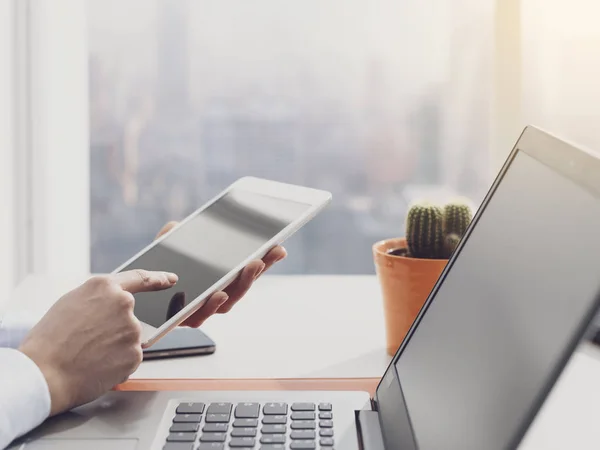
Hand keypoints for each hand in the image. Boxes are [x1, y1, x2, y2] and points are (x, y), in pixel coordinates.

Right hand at [19, 270, 178, 415]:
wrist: (44, 375)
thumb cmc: (50, 341)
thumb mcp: (71, 303)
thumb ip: (100, 298)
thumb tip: (115, 302)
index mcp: (105, 287)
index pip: (140, 278)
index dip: (158, 278)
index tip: (170, 279)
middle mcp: (124, 304)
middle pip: (129, 316)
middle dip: (114, 328)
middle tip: (88, 341)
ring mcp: (132, 329)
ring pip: (129, 338)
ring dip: (114, 346)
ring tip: (87, 354)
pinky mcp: (136, 354)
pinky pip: (129, 357)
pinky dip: (117, 363)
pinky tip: (96, 365)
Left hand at [155, 221, 286, 326]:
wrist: (132, 299)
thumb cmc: (154, 274)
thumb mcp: (165, 249)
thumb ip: (172, 236)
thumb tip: (176, 226)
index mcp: (215, 279)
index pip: (244, 269)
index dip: (264, 260)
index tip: (279, 247)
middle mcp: (213, 296)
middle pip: (243, 284)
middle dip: (260, 268)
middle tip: (273, 253)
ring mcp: (202, 309)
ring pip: (229, 300)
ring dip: (243, 284)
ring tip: (253, 266)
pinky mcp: (185, 321)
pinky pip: (202, 315)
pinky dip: (212, 304)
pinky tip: (219, 292)